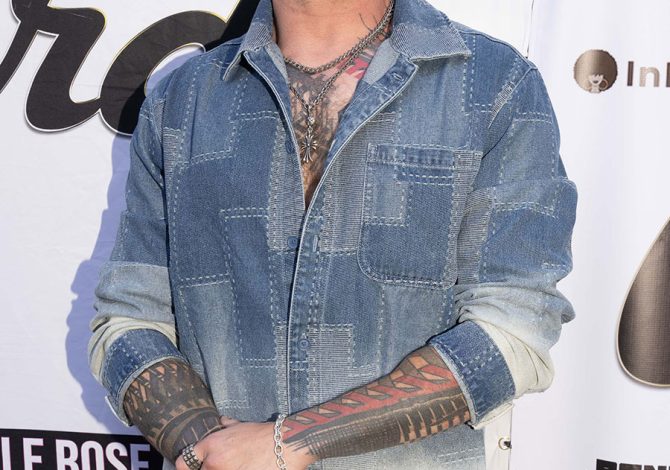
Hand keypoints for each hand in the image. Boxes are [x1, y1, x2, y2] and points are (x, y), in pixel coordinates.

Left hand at [175, 417, 315, 469]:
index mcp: (211, 446)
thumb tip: (221, 422)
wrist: (283, 446)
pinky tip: (243, 468)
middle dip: (206, 469)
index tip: (191, 467)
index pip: (183, 462)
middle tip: (221, 465)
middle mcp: (214, 463)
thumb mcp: (240, 426)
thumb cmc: (262, 435)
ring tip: (234, 466)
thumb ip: (226, 426)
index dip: (187, 465)